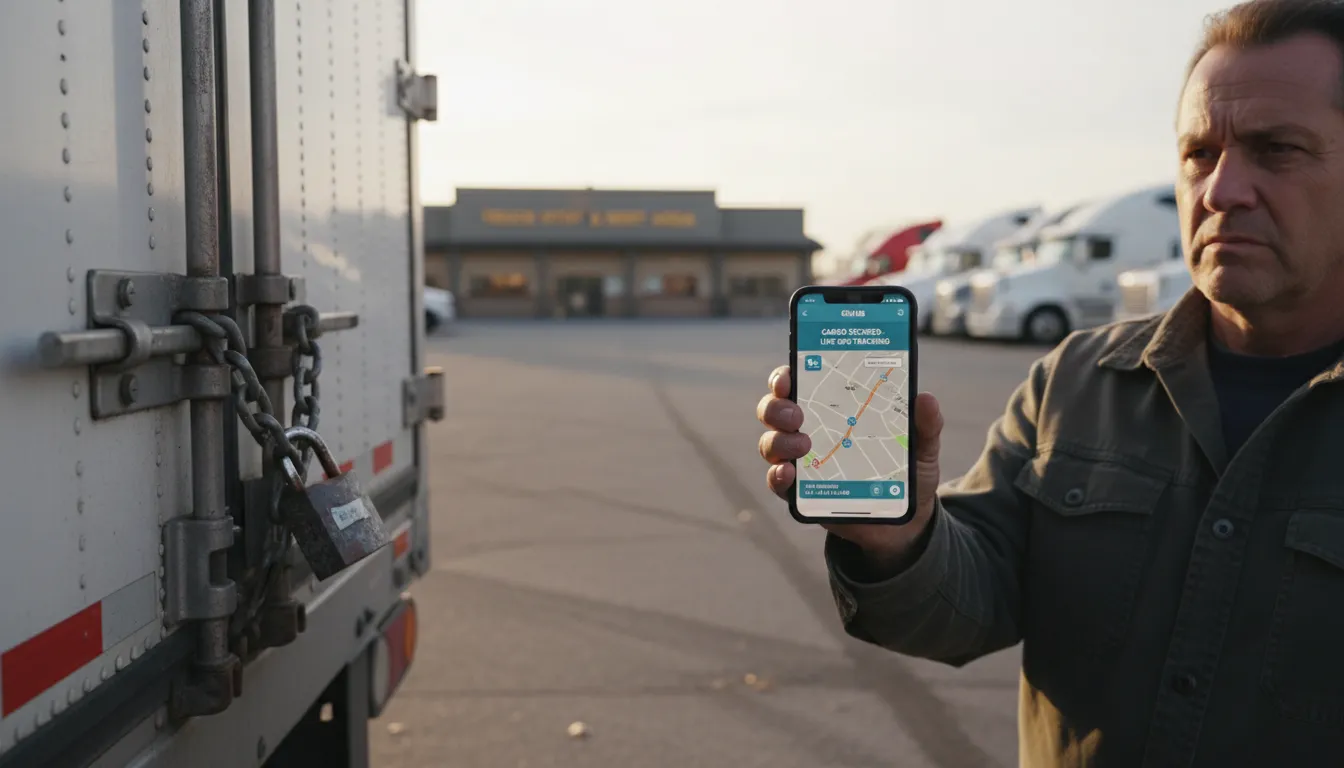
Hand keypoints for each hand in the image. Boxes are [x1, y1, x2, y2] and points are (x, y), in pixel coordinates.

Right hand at [756, 365, 943, 567]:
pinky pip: (777, 482)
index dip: (785, 377)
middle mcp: (810, 430)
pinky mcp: (801, 494)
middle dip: (777, 408)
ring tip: (803, 446)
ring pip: (771, 443)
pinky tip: (788, 474)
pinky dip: (777, 476)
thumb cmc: (908, 473)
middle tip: (797, 415)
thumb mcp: (922, 446)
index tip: (789, 377)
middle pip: (775, 410)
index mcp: (834, 409)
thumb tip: (926, 398)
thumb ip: (926, 424)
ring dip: (779, 442)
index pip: (799, 383)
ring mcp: (802, 462)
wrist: (905, 521)